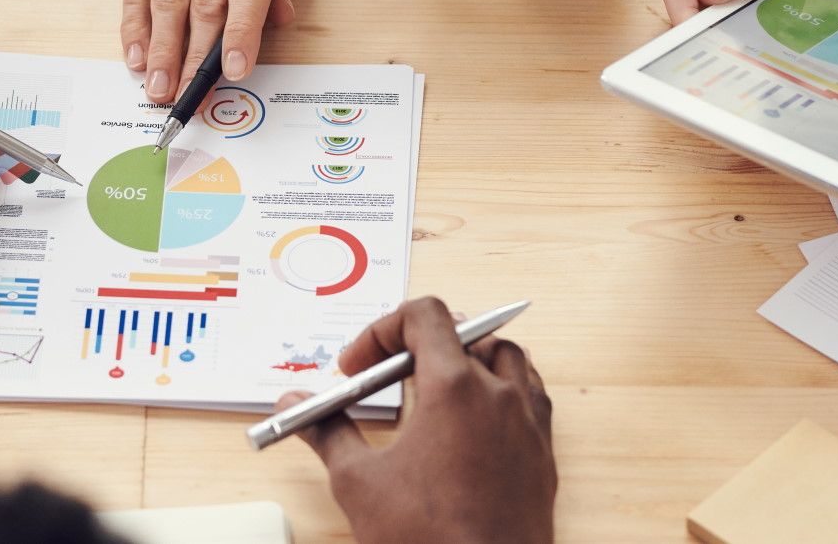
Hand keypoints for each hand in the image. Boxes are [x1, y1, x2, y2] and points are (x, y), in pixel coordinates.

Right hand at [279, 298, 555, 543]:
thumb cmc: (430, 539)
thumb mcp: (359, 481)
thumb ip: (326, 430)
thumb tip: (294, 405)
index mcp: (454, 388)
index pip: (424, 316)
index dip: (382, 330)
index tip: (358, 365)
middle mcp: (499, 395)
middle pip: (464, 332)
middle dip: (419, 345)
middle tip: (387, 377)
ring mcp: (528, 423)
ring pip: (506, 358)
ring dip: (468, 359)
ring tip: (433, 389)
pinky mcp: (543, 453)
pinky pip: (530, 396)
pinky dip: (501, 391)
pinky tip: (473, 422)